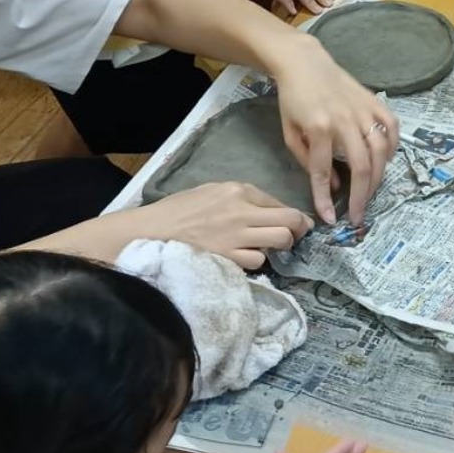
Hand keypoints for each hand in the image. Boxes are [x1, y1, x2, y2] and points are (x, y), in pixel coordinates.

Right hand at [135, 181, 311, 269]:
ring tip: (272, 248)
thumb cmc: (180, 209)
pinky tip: (247, 257)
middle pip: (289, 221)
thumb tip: (268, 210)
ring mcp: (236, 237)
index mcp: (238, 190)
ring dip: (280, 247)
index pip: (279, 203)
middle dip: (299, 229)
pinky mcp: (228, 258)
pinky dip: (257, 260)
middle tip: (297, 236)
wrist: (153, 231)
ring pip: (279, 242)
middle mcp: (242, 211)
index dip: (295, 215)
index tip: (300, 223)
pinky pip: (257, 261)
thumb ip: (242, 198)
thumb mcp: (213, 191)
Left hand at [275, 51, 397, 223]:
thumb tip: (334, 185)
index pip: (323, 172)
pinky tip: (385, 161)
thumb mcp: (290, 132)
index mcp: (318, 128)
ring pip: (380, 150)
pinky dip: (393, 146)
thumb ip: (308, 160)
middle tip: (359, 216)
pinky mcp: (374, 102)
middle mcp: (344, 120)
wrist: (305, 63)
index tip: (330, 219)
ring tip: (371, 193)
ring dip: (378, 177)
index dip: (325, 199)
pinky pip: (392, 127)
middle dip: (361, 196)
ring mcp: (363, 110)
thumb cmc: (293, 99)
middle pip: (360, 166)